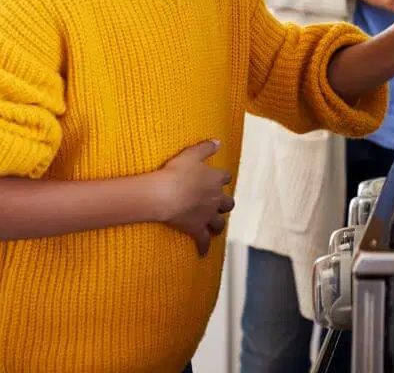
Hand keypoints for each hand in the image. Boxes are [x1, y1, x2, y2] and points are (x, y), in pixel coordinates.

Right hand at [149, 139, 233, 256]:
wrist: (165, 195)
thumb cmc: (177, 172)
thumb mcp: (191, 154)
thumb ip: (206, 147)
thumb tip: (218, 141)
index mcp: (215, 179)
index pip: (225, 177)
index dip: (221, 178)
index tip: (218, 179)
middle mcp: (215, 198)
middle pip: (228, 202)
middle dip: (225, 204)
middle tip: (219, 205)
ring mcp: (207, 215)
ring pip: (219, 222)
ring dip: (218, 224)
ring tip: (215, 227)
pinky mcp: (197, 229)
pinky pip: (203, 241)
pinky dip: (204, 247)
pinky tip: (203, 252)